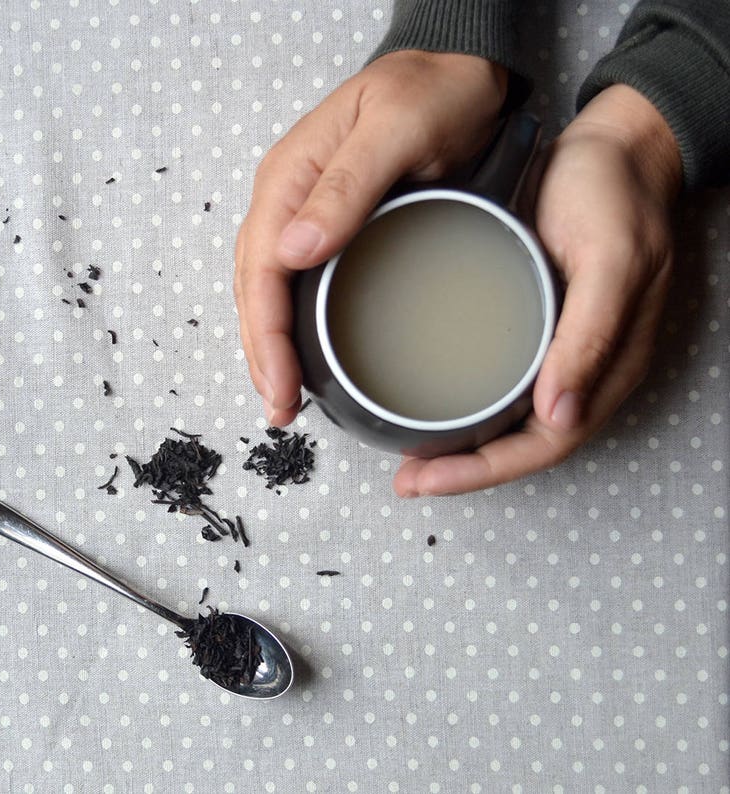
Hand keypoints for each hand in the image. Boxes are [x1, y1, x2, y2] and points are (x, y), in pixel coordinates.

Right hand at [235, 50, 507, 425]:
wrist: (459, 73)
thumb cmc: (434, 94)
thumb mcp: (396, 128)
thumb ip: (345, 185)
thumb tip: (294, 249)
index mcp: (290, 178)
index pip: (260, 268)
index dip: (265, 333)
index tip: (280, 385)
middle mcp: (286, 200)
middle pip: (253, 288)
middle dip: (261, 353)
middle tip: (279, 407)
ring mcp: (303, 214)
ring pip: (266, 291)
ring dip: (269, 346)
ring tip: (282, 396)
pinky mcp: (328, 227)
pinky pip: (293, 283)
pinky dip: (290, 324)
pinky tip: (302, 353)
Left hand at [395, 83, 682, 495]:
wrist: (611, 148)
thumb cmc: (617, 195)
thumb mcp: (612, 260)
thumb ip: (591, 336)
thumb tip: (560, 415)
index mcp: (604, 366)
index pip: (543, 444)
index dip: (485, 471)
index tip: (428, 480)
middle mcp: (577, 369)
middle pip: (519, 443)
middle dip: (463, 470)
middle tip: (407, 478)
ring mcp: (552, 349)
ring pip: (506, 420)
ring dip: (459, 446)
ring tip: (410, 455)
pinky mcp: (530, 325)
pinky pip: (497, 380)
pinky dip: (461, 403)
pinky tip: (426, 399)